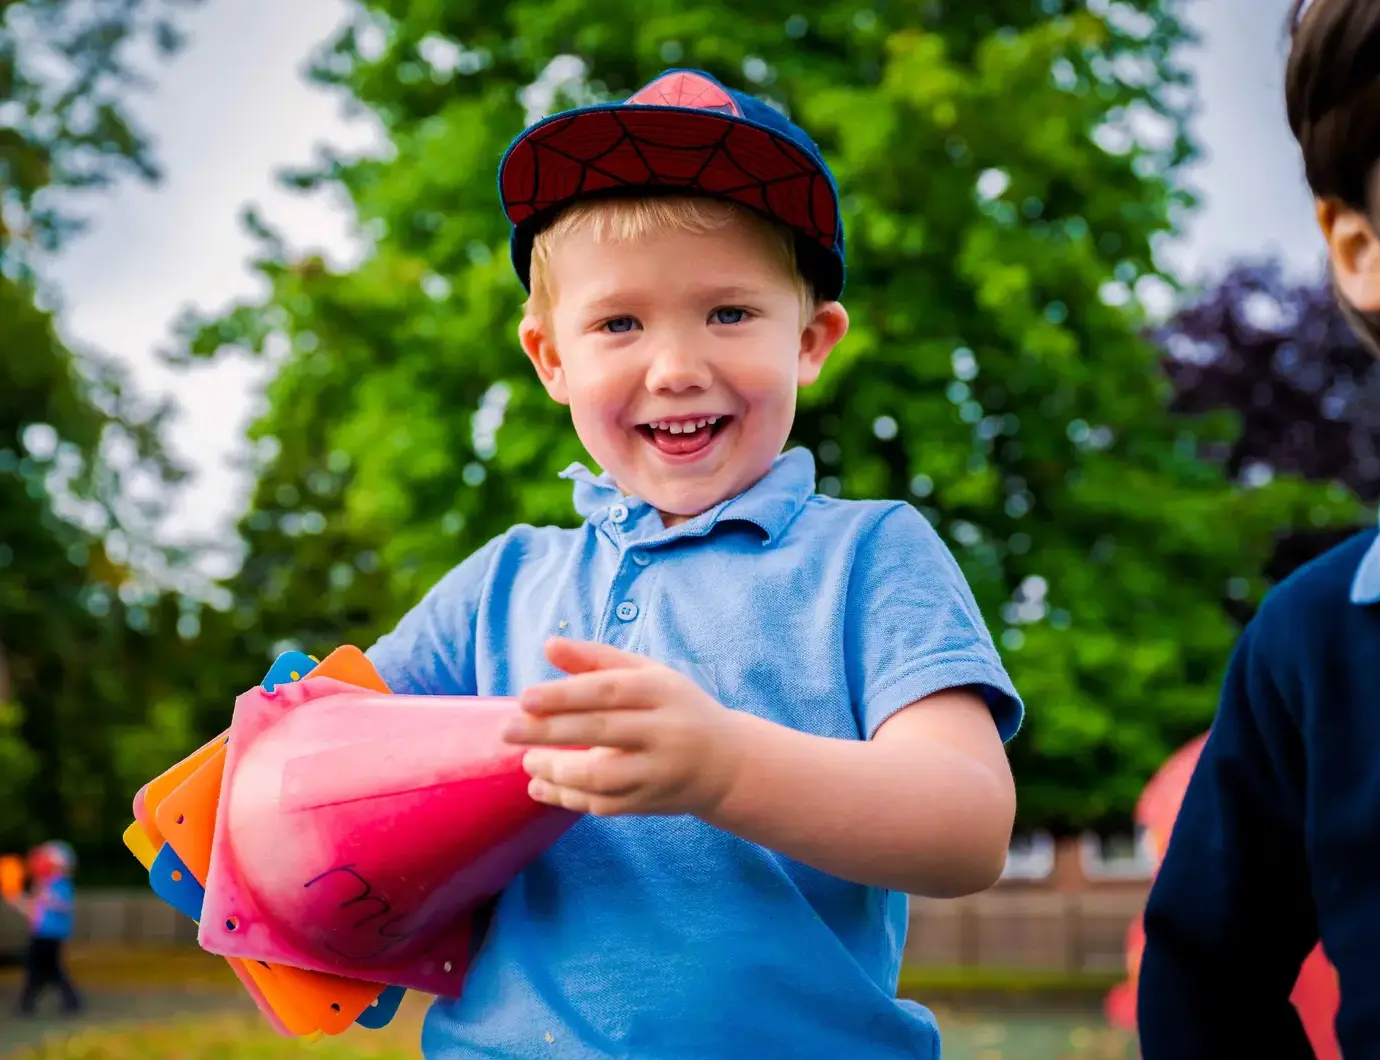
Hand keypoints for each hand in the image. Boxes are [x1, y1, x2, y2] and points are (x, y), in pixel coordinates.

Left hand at [503, 638, 744, 817]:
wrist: (725, 763)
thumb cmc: (675, 708)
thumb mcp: (647, 675)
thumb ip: (596, 659)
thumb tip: (549, 645)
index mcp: (662, 691)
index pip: (608, 690)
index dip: (564, 694)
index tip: (525, 699)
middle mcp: (665, 731)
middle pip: (602, 731)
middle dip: (549, 732)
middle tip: (507, 730)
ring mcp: (659, 771)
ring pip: (602, 777)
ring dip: (557, 771)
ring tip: (527, 761)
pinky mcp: (651, 803)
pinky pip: (604, 805)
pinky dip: (568, 798)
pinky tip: (540, 786)